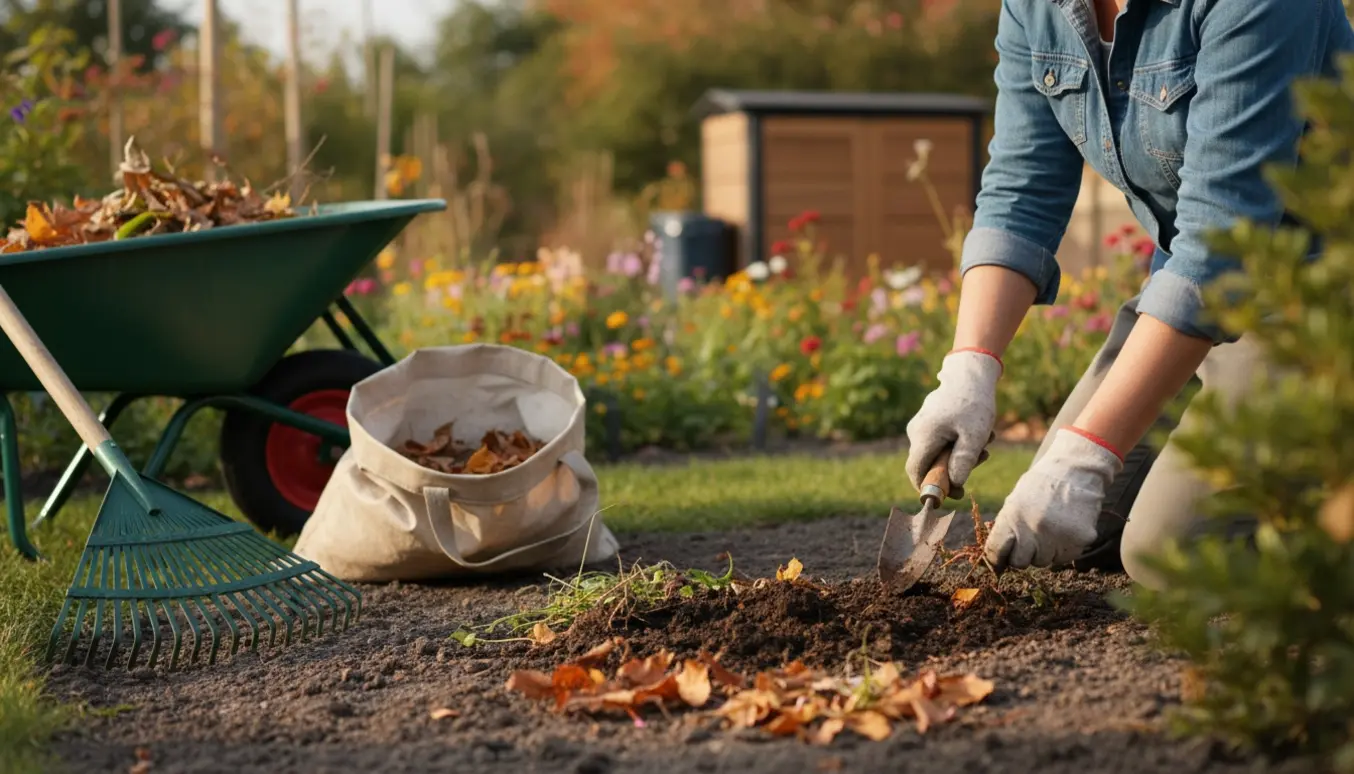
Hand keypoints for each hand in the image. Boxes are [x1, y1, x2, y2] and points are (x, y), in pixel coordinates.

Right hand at [905, 350, 1002, 498]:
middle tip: (982, 461)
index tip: (952, 494)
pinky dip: (959, 442)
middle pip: (929, 463)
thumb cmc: (973, 403)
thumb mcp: (974, 436)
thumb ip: (963, 462)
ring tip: (987, 442)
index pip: (915, 472)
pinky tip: (979, 432)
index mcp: (923, 436)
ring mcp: (921, 424)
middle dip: (955, 468)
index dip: (929, 487)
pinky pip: (941, 440)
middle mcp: (916, 431)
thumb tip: (954, 484)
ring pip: (938, 451)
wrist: (971, 372)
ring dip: (962, 453)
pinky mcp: (930, 420)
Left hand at [984, 428, 1123, 571]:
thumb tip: (997, 558)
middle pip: (1020, 563)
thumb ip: (1006, 527)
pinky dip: (1063, 549)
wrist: (1076, 471)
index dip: (997, 558)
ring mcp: (1057, 538)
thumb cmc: (1041, 486)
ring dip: (1044, 551)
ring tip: (1050, 528)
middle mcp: (1033, 530)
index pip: (996, 552)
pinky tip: (1064, 529)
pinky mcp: (1079, 541)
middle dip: (1022, 555)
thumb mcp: (1015, 501)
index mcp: (1012, 517)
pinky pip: (1064, 558)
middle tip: (1029, 541)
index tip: (1000, 560)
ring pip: (1043, 562)